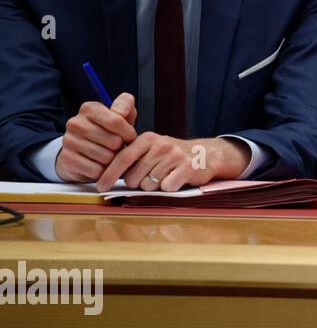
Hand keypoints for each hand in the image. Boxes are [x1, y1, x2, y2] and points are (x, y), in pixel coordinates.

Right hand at [55, 93, 136, 182]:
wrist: (83, 153)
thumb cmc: (108, 133)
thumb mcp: (121, 116)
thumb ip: (125, 106)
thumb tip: (121, 112)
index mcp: (89, 108)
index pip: (116, 120)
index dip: (129, 133)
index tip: (130, 137)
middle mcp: (75, 122)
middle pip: (113, 141)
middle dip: (121, 147)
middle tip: (117, 148)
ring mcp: (68, 141)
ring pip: (106, 157)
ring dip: (112, 160)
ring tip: (109, 156)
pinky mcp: (66, 159)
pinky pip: (96, 170)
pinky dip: (102, 171)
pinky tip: (100, 165)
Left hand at [94, 135, 251, 192]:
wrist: (206, 154)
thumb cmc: (172, 155)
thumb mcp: (152, 148)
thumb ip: (132, 156)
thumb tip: (105, 174)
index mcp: (148, 139)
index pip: (122, 158)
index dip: (109, 174)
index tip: (100, 187)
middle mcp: (160, 145)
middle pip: (133, 177)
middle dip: (138, 183)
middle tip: (150, 177)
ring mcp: (175, 156)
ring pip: (149, 184)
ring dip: (154, 186)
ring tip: (165, 177)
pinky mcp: (188, 168)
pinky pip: (167, 187)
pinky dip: (169, 188)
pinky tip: (175, 180)